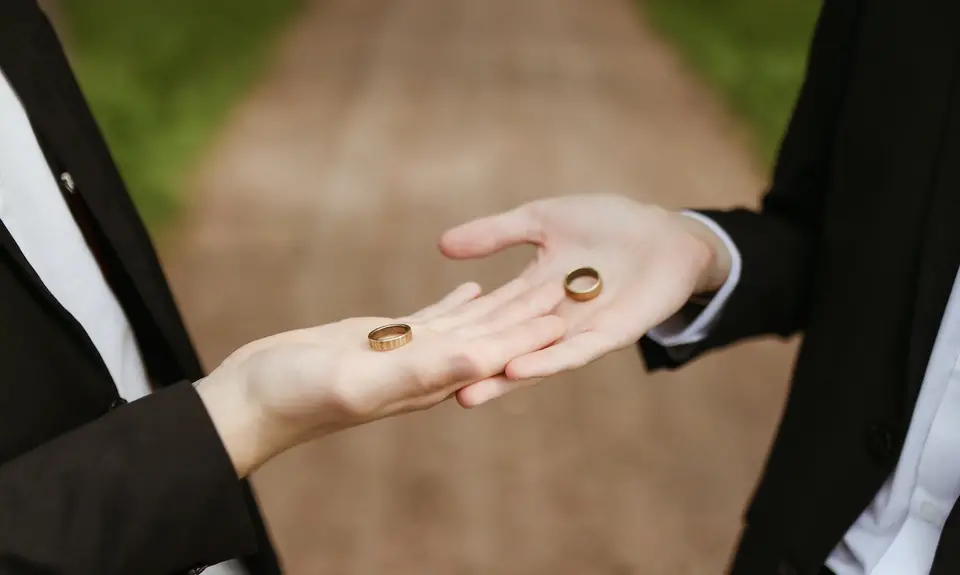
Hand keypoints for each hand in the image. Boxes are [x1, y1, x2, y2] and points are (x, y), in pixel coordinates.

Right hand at [195, 279, 565, 475]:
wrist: (254, 396)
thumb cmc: (298, 395)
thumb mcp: (361, 379)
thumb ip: (419, 371)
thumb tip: (480, 361)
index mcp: (426, 380)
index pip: (491, 354)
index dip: (530, 334)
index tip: (569, 313)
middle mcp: (424, 369)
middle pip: (489, 335)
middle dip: (528, 312)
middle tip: (569, 283)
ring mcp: (405, 353)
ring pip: (467, 323)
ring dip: (502, 304)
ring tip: (534, 279)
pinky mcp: (383, 339)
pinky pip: (433, 317)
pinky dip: (458, 302)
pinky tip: (474, 286)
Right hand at [438, 194, 732, 406]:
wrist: (663, 230)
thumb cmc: (605, 223)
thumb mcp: (540, 221)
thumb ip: (495, 234)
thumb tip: (442, 245)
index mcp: (530, 294)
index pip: (488, 317)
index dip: (458, 333)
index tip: (420, 352)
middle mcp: (549, 320)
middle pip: (506, 349)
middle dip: (473, 371)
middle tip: (431, 392)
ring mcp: (579, 331)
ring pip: (536, 360)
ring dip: (503, 378)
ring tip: (468, 395)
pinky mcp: (611, 334)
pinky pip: (577, 352)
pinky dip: (549, 361)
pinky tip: (521, 369)